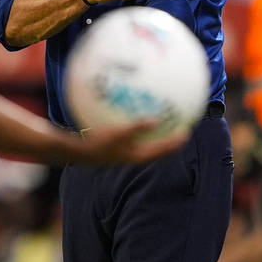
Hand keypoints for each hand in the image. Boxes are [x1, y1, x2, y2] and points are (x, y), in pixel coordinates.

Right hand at [70, 119, 186, 164]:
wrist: (74, 150)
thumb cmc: (94, 143)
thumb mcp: (116, 135)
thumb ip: (136, 128)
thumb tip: (155, 120)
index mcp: (135, 155)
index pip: (160, 150)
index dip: (174, 142)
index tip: (186, 132)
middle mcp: (131, 153)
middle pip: (155, 144)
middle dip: (167, 135)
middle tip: (179, 123)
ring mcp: (122, 149)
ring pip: (143, 138)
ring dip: (152, 128)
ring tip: (160, 114)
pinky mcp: (113, 142)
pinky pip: (129, 130)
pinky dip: (134, 121)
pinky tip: (129, 106)